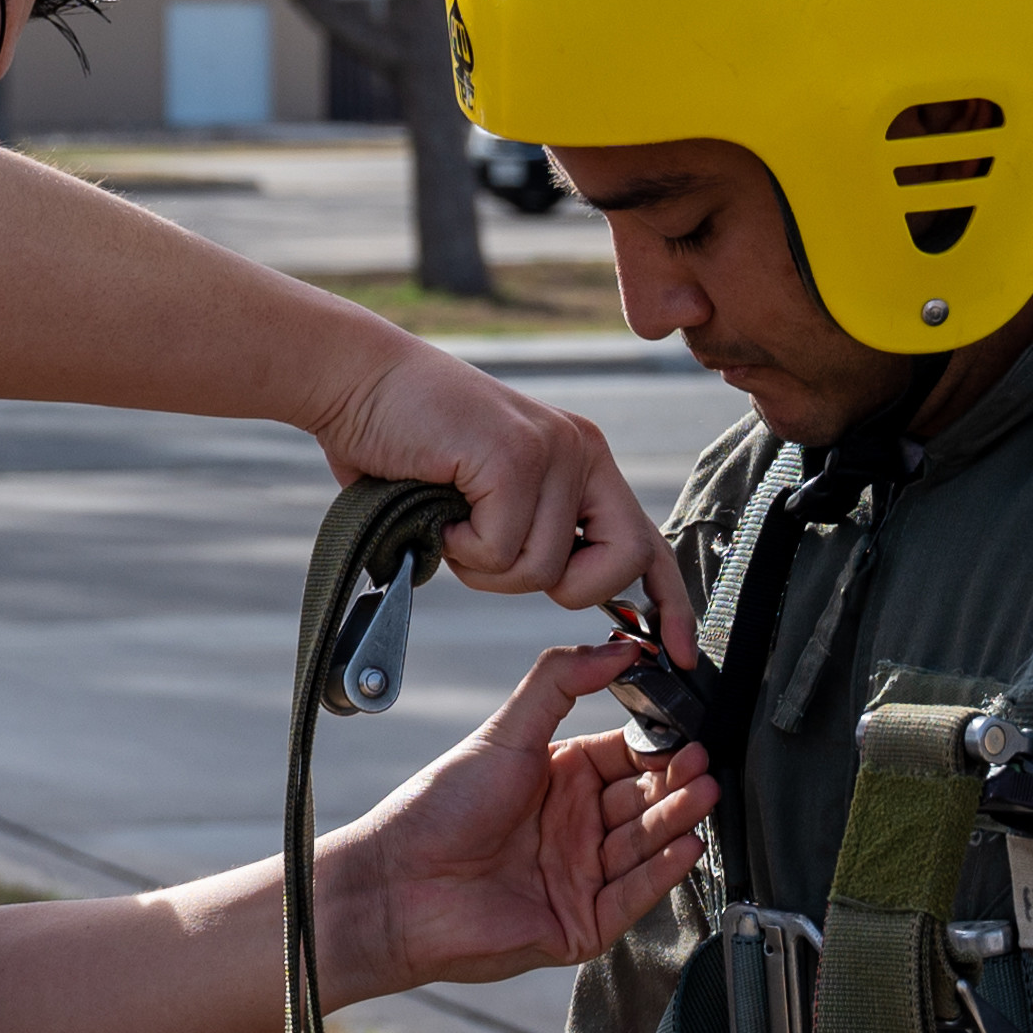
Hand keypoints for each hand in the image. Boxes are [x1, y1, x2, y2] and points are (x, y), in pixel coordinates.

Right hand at [308, 339, 686, 619]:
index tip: (679, 652)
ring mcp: (553, 450)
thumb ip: (527, 530)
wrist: (353, 380)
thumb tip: (556, 584)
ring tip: (450, 518)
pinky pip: (501, 549)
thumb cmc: (407, 442)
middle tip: (497, 555)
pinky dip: (458, 546)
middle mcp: (581, 451)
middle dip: (562, 587)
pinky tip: (437, 506)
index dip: (670, 602)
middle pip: (619, 563)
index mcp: (583, 461)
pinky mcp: (515, 456)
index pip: (647, 542)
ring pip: (544, 569)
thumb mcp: (487, 493)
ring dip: (484, 565)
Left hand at [320, 640, 717, 1003]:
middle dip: (677, 782)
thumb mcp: (505, 731)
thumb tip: (618, 647)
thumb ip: (559, 682)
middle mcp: (575, 828)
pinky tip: (685, 845)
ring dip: (678, 820)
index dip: (658, 746)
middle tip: (705, 761)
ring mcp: (580, 877)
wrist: (397, 885)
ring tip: (706, 793)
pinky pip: (633, 896)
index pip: (627, 758)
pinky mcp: (582, 925)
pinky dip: (662, 872)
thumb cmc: (439, 807)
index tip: (688, 729)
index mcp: (560, 780)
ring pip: (644, 845)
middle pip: (643, 802)